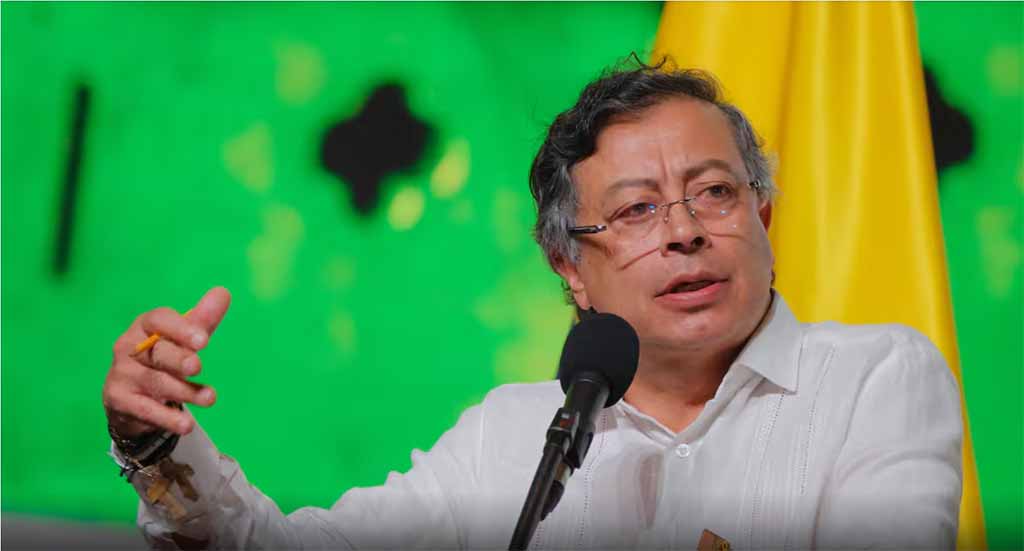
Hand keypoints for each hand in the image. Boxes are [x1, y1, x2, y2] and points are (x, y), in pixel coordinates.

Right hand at [103, 287, 231, 437]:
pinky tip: (186, 424)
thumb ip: (202, 320)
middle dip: (178, 359)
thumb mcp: (182, 339)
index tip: (203, 340)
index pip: (158, 320)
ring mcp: (122, 375)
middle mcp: (128, 347)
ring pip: (156, 382)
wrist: (129, 397)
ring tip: (210, 398)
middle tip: (197, 365)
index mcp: (145, 325)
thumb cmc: (163, 358)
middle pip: (156, 351)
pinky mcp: (119, 400)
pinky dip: (167, 418)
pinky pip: (145, 409)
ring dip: (184, 392)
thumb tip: (223, 293)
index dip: (180, 329)